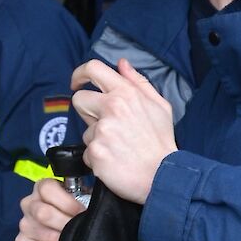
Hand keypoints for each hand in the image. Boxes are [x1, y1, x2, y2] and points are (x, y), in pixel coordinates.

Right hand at [15, 177, 85, 240]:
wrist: (69, 236)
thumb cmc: (76, 215)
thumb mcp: (82, 199)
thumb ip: (84, 193)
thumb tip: (96, 192)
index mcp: (43, 188)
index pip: (47, 189)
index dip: (67, 203)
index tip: (81, 211)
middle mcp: (29, 203)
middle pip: (43, 213)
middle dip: (65, 224)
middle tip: (77, 229)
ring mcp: (24, 223)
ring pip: (40, 232)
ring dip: (59, 239)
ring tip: (69, 240)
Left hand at [71, 57, 175, 203]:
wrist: (163, 176)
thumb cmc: (161, 142)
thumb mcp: (159, 105)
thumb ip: (138, 82)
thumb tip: (122, 64)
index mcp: (126, 93)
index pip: (93, 69)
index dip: (80, 74)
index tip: (77, 82)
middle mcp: (111, 108)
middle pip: (79, 100)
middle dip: (87, 112)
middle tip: (106, 125)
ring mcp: (101, 131)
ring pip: (85, 131)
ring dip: (97, 139)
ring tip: (118, 148)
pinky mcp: (95, 153)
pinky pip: (87, 153)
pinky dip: (98, 159)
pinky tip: (115, 161)